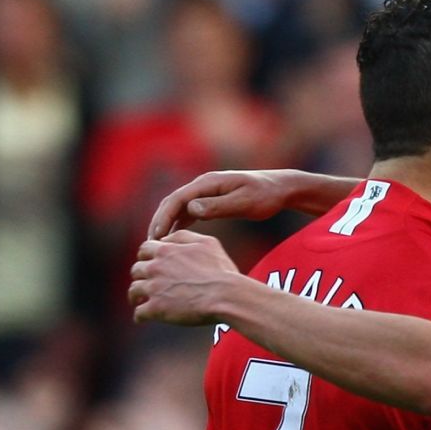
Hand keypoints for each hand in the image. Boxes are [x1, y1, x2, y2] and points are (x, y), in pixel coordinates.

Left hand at [130, 229, 241, 325]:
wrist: (225, 296)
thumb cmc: (221, 271)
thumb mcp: (207, 243)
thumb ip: (183, 236)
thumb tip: (166, 239)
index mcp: (166, 251)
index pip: (144, 249)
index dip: (146, 256)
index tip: (149, 263)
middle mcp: (155, 268)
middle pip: (136, 270)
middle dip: (140, 276)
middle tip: (146, 283)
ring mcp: (153, 288)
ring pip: (134, 290)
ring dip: (136, 295)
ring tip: (140, 301)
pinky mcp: (156, 308)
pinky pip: (139, 312)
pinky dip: (140, 315)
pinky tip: (143, 318)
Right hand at [148, 169, 305, 237]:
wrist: (281, 188)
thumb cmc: (266, 195)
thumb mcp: (244, 202)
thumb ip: (218, 206)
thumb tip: (192, 210)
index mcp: (208, 183)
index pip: (177, 199)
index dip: (164, 218)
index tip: (156, 237)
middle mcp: (203, 185)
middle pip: (172, 203)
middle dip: (159, 222)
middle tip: (150, 245)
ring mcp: (206, 192)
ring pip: (178, 208)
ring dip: (167, 224)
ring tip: (158, 246)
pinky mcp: (211, 200)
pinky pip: (189, 212)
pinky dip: (179, 224)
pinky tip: (174, 240)